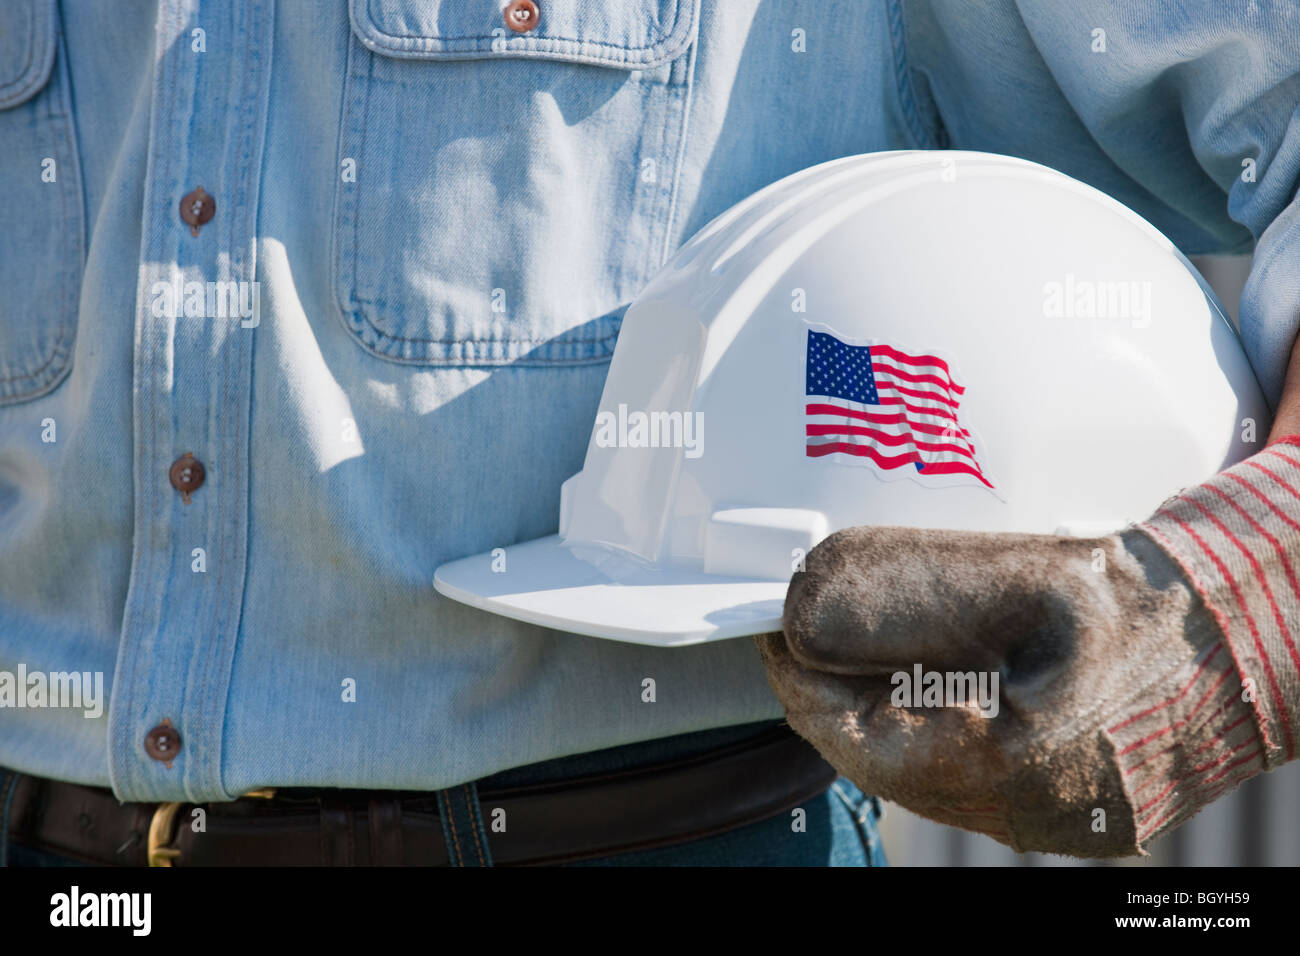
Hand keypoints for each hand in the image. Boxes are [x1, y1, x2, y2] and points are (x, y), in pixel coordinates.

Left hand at [757, 439, 1299, 856]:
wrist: (1257, 631)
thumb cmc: (1156, 601)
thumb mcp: (1023, 577)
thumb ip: (903, 594)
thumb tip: (802, 614)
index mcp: (1013, 764)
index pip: (854, 740)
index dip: (799, 681)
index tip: (770, 630)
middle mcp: (1028, 812)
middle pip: (880, 763)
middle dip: (832, 696)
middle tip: (800, 632)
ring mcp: (1052, 822)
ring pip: (919, 773)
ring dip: (877, 711)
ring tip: (853, 645)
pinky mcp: (1069, 811)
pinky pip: (964, 777)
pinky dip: (927, 726)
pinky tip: (923, 676)